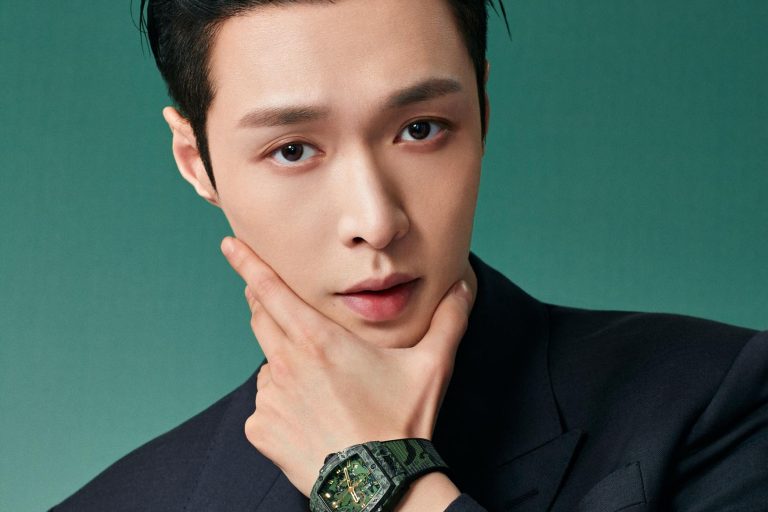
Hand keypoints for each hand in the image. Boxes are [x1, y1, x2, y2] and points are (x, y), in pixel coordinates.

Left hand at [221, 236, 474, 495]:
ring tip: (322, 388)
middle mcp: (286, 363)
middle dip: (265, 305)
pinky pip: (265, 403)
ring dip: (285, 363)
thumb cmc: (402, 422)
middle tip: (284, 309)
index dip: (247, 262)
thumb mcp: (432, 365)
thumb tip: (463, 284)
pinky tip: (311, 418)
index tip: (229, 244)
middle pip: (261, 319)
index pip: (269, 289)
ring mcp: (270, 398)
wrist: (379, 484)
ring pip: (269, 365)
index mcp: (318, 339)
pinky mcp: (261, 429)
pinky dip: (282, 403)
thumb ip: (448, 319)